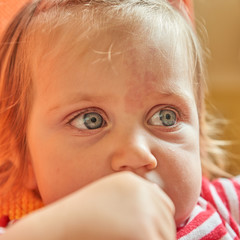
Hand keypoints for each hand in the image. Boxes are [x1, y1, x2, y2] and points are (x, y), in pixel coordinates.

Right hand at [2, 172, 175, 239]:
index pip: (163, 203)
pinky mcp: (144, 230)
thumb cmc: (81, 216)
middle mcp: (142, 190)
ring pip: (165, 234)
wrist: (61, 225)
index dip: (159, 220)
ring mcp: (145, 209)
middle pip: (167, 218)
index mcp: (133, 182)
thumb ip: (131, 201)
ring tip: (126, 238)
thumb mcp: (108, 199)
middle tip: (137, 236)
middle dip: (159, 232)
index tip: (147, 230)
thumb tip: (153, 208)